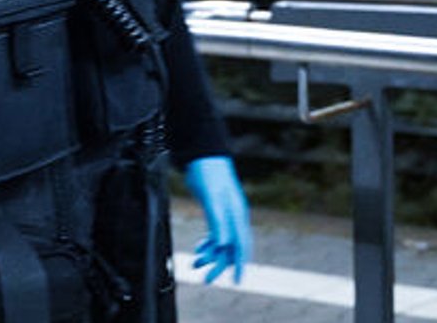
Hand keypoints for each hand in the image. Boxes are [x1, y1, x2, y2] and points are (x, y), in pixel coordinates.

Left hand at [185, 155, 250, 283]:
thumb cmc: (208, 174)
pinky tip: (200, 249)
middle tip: (206, 279)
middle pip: (230, 248)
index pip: (240, 246)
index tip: (236, 281)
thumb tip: (223, 244)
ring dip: (210, 255)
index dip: (238, 265)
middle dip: (219, 265)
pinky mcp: (215, 211)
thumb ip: (218, 220)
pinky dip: (208, 244)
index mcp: (236, 216)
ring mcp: (226, 215)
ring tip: (195, 264)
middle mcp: (234, 218)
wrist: (202, 155)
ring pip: (221, 243)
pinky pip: (215, 234)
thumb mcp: (212, 198)